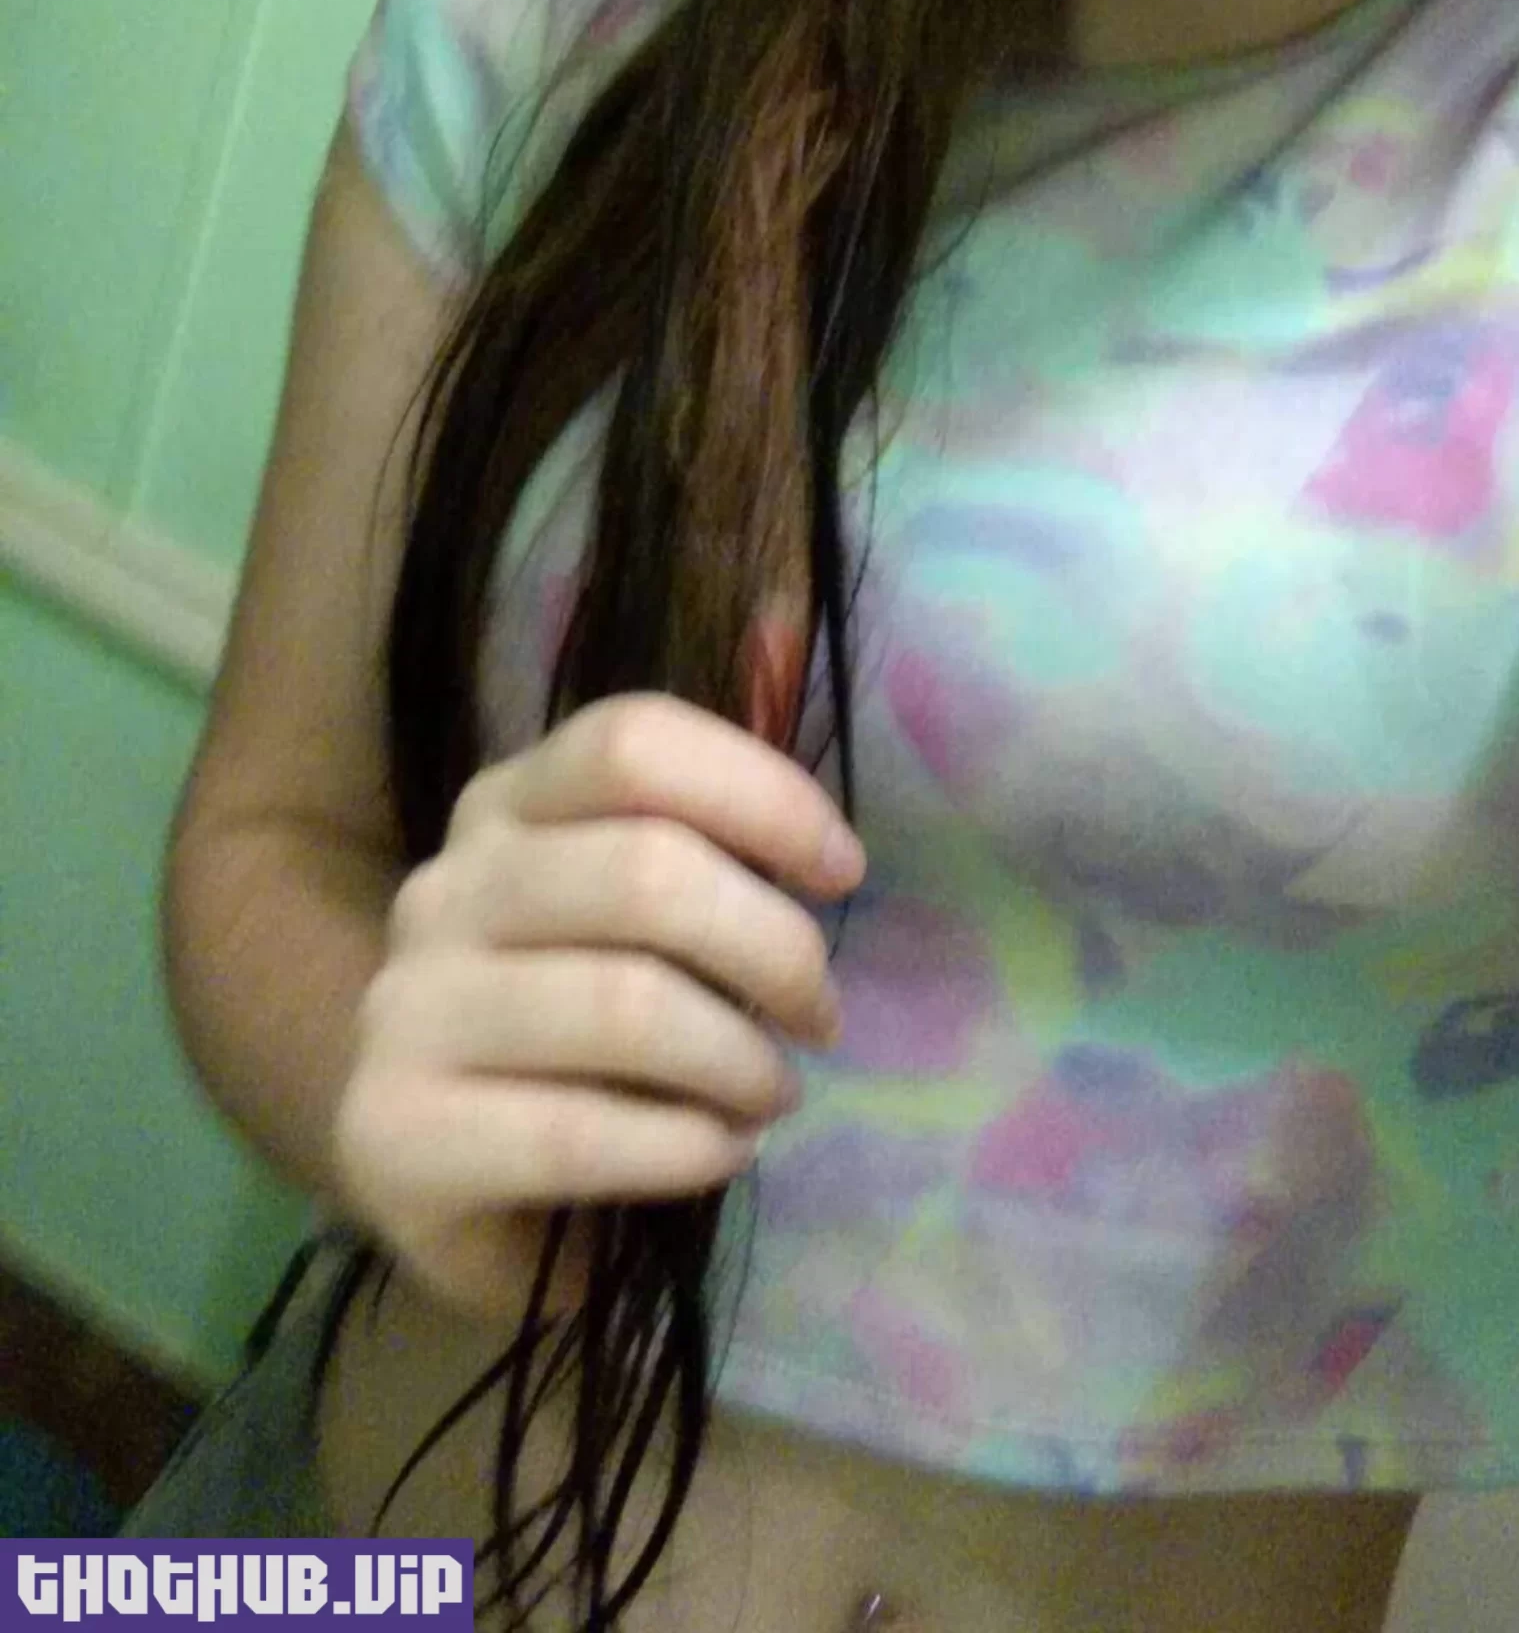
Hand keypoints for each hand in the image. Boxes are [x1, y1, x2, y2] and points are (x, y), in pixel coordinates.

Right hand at [331, 691, 864, 1315]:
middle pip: (646, 872)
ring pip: (624, 1005)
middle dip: (773, 947)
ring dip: (740, 1060)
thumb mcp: (636, 907)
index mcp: (504, 805)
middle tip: (820, 1014)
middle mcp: (443, 887)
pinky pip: (578, 1132)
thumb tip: (790, 626)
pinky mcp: (394, 1134)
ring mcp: (405, 1009)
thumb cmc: (577, 1029)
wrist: (437, 1174)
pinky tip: (721, 1152)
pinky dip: (685, 1148)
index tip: (843, 871)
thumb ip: (707, 803)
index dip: (761, 792)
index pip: (633, 743)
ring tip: (773, 1093)